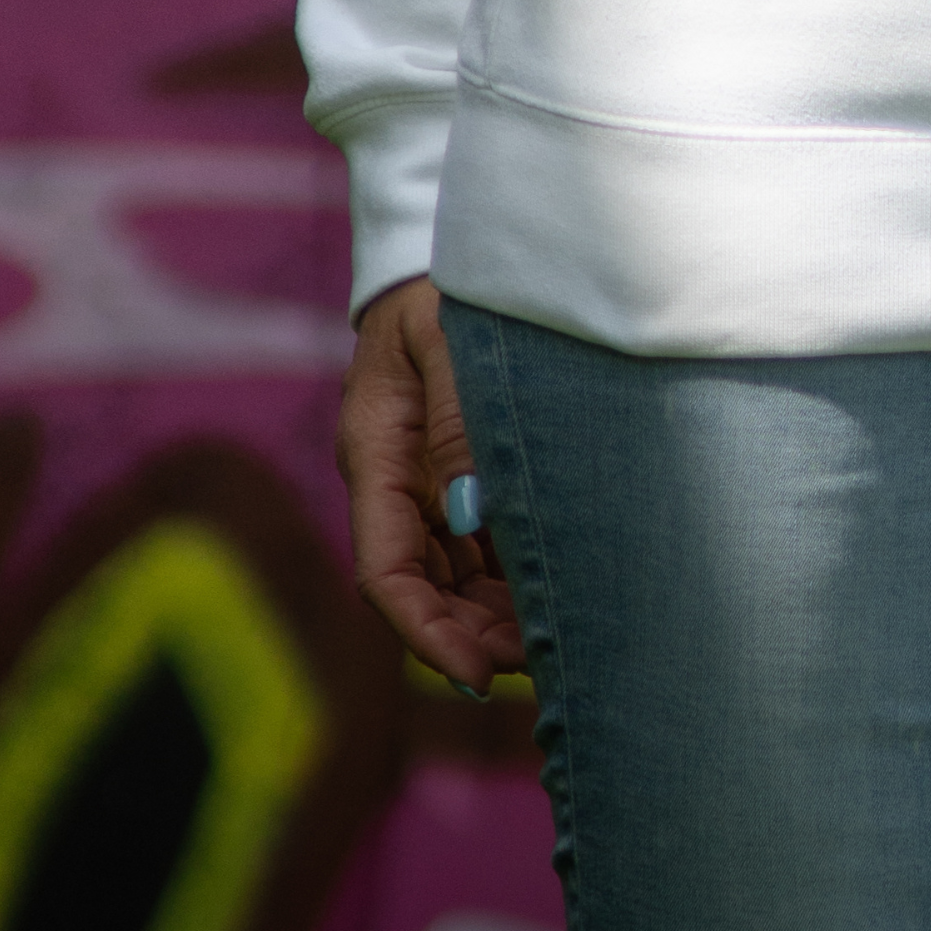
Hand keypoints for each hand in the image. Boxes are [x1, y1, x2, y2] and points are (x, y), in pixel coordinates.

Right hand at [336, 274, 526, 693]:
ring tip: (555, 646)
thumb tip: (472, 513)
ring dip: (492, 619)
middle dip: (469, 639)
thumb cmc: (448, 288)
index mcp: (376, 453)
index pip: (386, 572)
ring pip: (449, 578)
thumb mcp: (449, 340)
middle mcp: (393, 481)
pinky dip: (507, 581)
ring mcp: (423, 482)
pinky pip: (474, 549)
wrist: (441, 254)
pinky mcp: (454, 475)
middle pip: (419, 589)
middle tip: (540, 667)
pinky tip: (553, 596)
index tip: (475, 675)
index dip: (425, 633)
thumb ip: (458, 420)